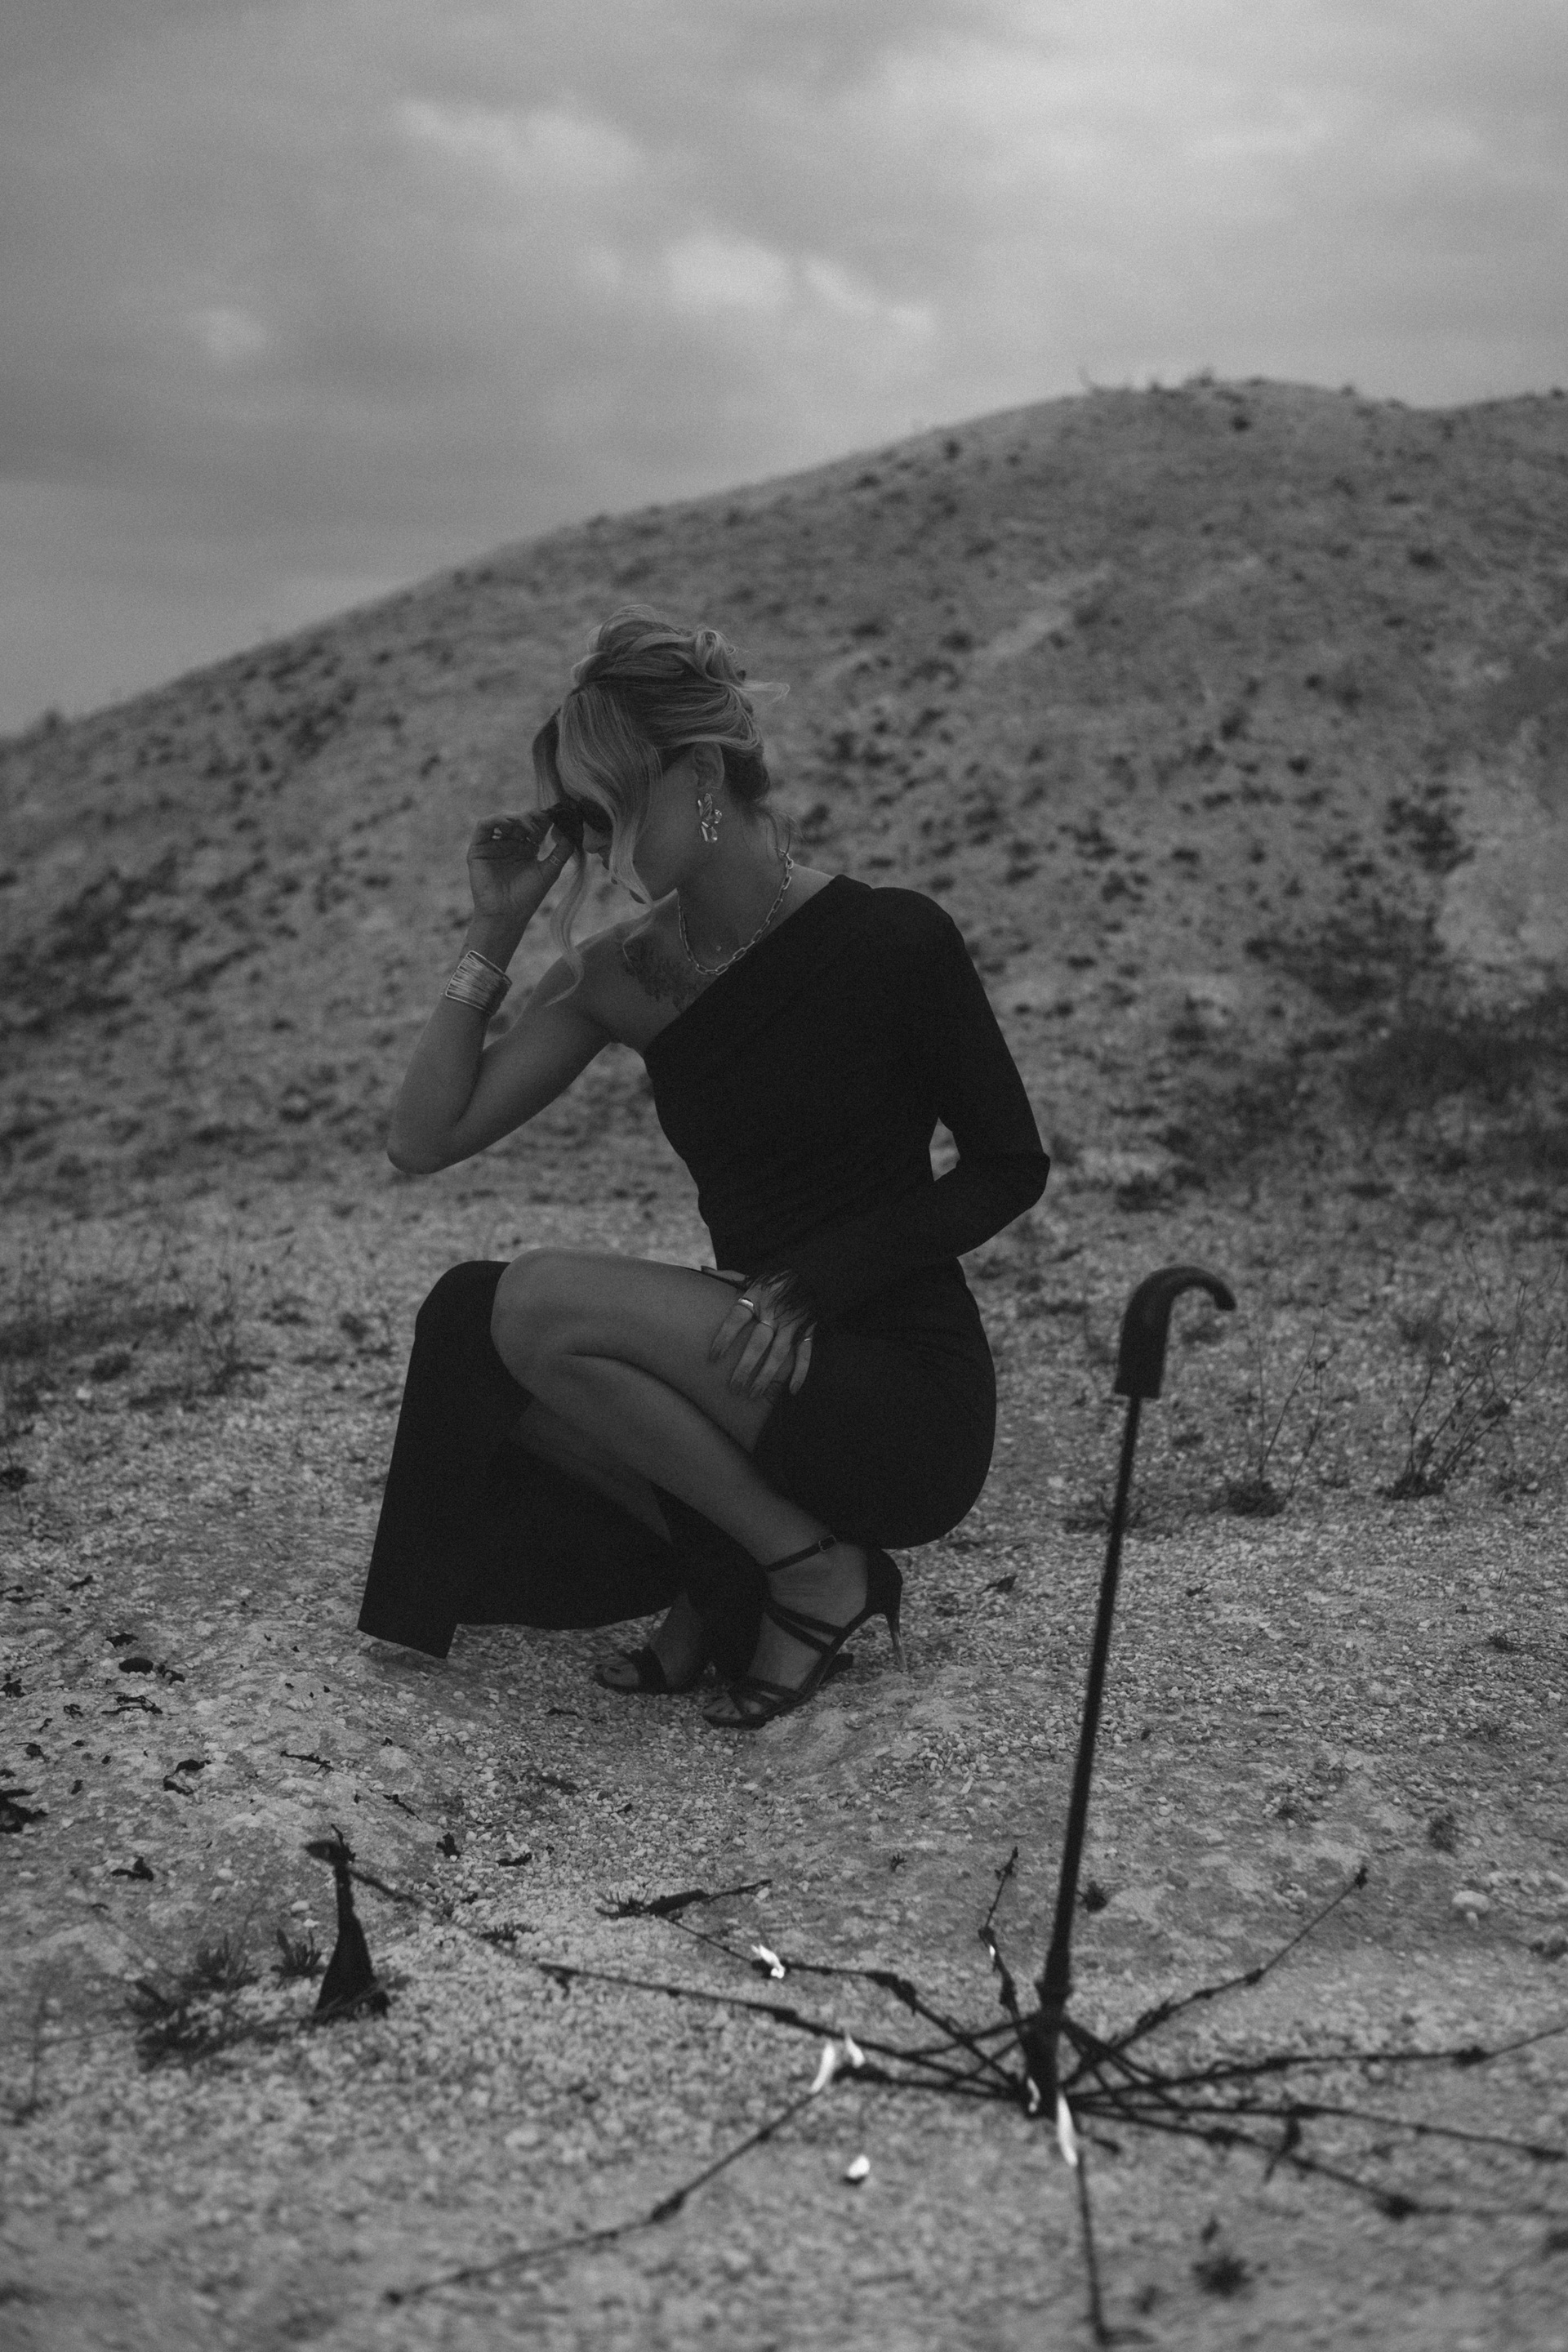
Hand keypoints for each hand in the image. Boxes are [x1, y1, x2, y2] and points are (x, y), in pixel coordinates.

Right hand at [466, 811, 574, 926]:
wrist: (507, 915)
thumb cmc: (528, 897)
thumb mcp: (550, 870)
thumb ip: (562, 851)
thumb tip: (572, 830)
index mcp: (526, 848)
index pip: (535, 826)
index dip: (545, 818)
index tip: (557, 815)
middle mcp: (510, 844)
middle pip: (520, 820)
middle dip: (532, 817)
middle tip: (543, 819)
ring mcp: (493, 845)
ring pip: (503, 819)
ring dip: (516, 817)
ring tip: (529, 825)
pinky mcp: (478, 848)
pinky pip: (484, 826)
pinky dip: (496, 819)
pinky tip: (510, 823)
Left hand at [707, 1272, 813, 1400]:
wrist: (811, 1270)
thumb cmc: (775, 1278)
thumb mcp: (752, 1276)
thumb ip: (728, 1277)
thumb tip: (704, 1271)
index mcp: (758, 1297)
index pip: (737, 1319)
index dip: (724, 1338)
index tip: (712, 1357)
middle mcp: (774, 1311)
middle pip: (758, 1343)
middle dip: (745, 1366)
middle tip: (733, 1387)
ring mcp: (792, 1322)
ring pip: (779, 1353)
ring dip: (766, 1375)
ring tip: (753, 1394)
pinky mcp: (808, 1329)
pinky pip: (805, 1353)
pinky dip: (800, 1372)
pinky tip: (791, 1390)